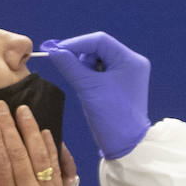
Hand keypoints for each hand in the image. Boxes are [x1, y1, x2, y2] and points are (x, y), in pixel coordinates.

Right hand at [40, 32, 150, 158]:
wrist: (126, 145)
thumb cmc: (112, 116)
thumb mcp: (87, 87)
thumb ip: (70, 65)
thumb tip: (53, 51)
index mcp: (130, 60)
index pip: (99, 40)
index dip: (76, 43)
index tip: (56, 50)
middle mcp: (132, 63)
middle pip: (99, 48)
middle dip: (81, 56)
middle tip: (68, 68)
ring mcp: (128, 74)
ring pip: (99, 59)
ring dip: (85, 67)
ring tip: (82, 84)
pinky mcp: (122, 84)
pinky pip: (102, 71)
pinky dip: (90, 75)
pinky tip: (87, 87)